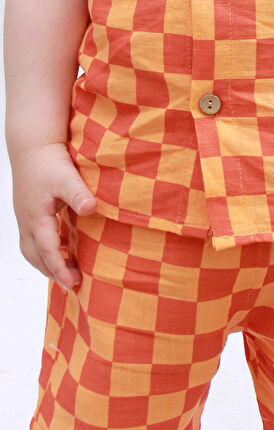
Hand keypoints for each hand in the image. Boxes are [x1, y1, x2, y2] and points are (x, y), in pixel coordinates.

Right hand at [10, 143, 96, 289]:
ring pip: (31, 251)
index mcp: (36, 216)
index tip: (73, 283)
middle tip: (73, 284)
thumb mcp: (66, 176)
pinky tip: (61, 250)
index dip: (59, 268)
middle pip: (36, 256)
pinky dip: (44, 251)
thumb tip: (91, 209)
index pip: (47, 250)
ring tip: (66, 273)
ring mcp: (25, 218)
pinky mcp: (28, 213)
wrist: (32, 146)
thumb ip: (78, 194)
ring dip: (46, 264)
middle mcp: (27, 221)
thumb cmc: (48, 161)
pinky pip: (33, 241)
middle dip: (52, 272)